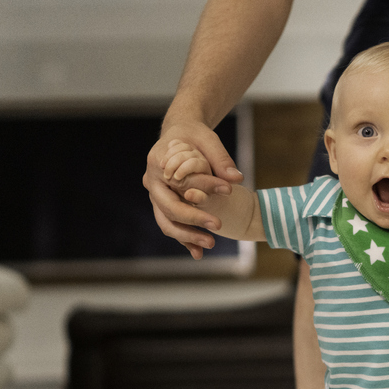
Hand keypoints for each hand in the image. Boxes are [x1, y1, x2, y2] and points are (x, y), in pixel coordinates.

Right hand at [142, 120, 242, 258]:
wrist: (180, 135)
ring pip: (166, 222)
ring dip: (187, 236)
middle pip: (168, 208)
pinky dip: (184, 239)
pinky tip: (198, 253)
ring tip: (210, 244)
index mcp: (159, 163)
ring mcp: (155, 196)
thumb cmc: (194, 136)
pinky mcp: (163, 205)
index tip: (230, 192)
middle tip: (218, 226)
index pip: (180, 182)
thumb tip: (236, 179)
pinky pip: (171, 225)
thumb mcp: (209, 141)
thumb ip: (221, 159)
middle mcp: (152, 182)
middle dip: (193, 220)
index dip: (204, 189)